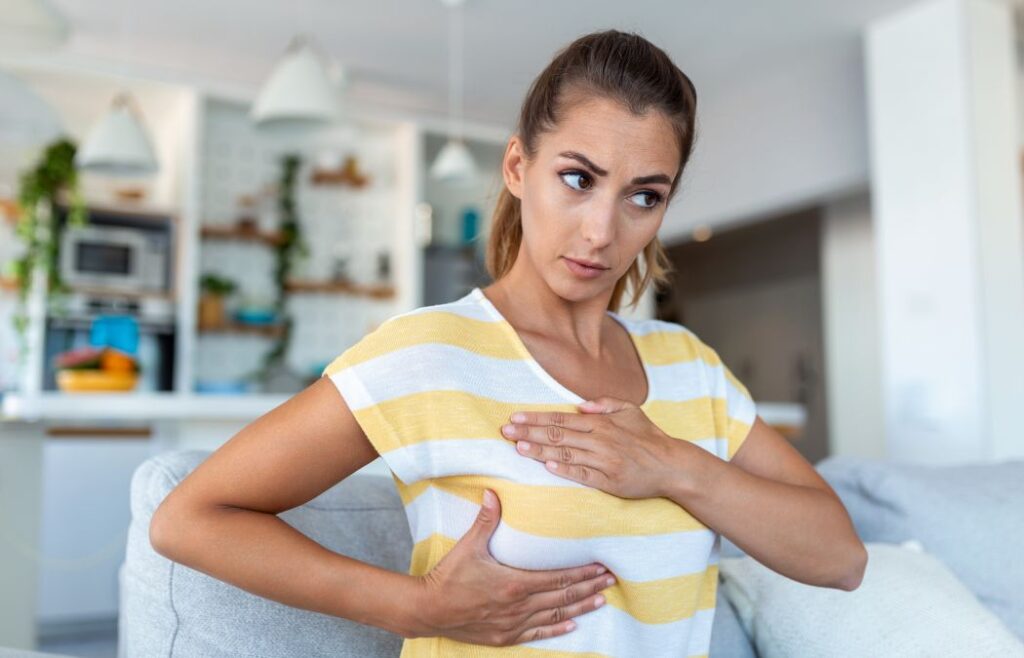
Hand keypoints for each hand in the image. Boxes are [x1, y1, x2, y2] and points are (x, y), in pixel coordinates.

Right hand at [409, 488, 615, 645]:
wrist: (428, 610)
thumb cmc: (448, 577)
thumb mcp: (468, 546)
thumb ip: (486, 520)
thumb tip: (495, 492)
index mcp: (515, 582)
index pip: (558, 577)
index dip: (582, 572)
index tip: (601, 566)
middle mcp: (519, 605)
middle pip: (563, 596)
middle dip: (588, 587)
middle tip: (610, 580)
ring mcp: (513, 623)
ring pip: (555, 615)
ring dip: (579, 607)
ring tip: (600, 601)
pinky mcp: (505, 636)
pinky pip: (537, 632)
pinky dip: (556, 629)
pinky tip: (571, 625)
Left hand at [500, 396, 684, 498]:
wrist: (671, 465)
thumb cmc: (648, 436)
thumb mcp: (630, 410)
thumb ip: (605, 404)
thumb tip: (580, 405)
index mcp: (601, 423)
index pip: (561, 419)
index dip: (536, 418)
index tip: (515, 417)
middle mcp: (600, 440)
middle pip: (558, 435)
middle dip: (529, 432)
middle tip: (505, 431)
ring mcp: (604, 461)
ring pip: (565, 454)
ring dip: (539, 450)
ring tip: (517, 447)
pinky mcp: (609, 481)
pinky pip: (582, 475)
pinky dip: (564, 470)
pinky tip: (547, 465)